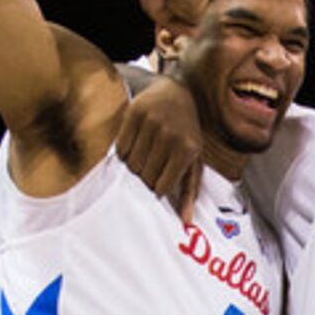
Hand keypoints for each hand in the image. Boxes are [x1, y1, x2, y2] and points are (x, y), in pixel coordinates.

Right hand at [118, 77, 207, 222]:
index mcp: (187, 150)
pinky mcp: (134, 113)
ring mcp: (152, 123)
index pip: (161, 187)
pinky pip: (120, 148)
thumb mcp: (194, 160)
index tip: (158, 183)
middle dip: (145, 178)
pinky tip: (135, 146)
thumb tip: (186, 222)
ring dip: (134, 167)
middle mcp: (170, 135)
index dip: (157, 189)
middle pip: (145, 176)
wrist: (176, 93)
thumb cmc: (187, 134)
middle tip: (150, 169)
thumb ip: (190, 191)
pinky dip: (124, 153)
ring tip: (144, 157)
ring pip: (131, 164)